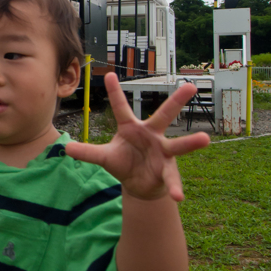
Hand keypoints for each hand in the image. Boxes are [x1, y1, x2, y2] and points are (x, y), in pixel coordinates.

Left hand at [64, 73, 209, 201]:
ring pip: (178, 145)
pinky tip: (178, 196)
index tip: (109, 74)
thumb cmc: (124, 163)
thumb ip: (88, 152)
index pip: (121, 108)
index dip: (115, 93)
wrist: (138, 184)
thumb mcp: (104, 157)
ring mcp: (162, 152)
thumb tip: (65, 149)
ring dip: (191, 142)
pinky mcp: (166, 171)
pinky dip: (174, 188)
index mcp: (131, 128)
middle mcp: (151, 135)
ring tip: (205, 139)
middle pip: (164, 116)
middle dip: (177, 101)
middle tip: (191, 87)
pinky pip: (171, 179)